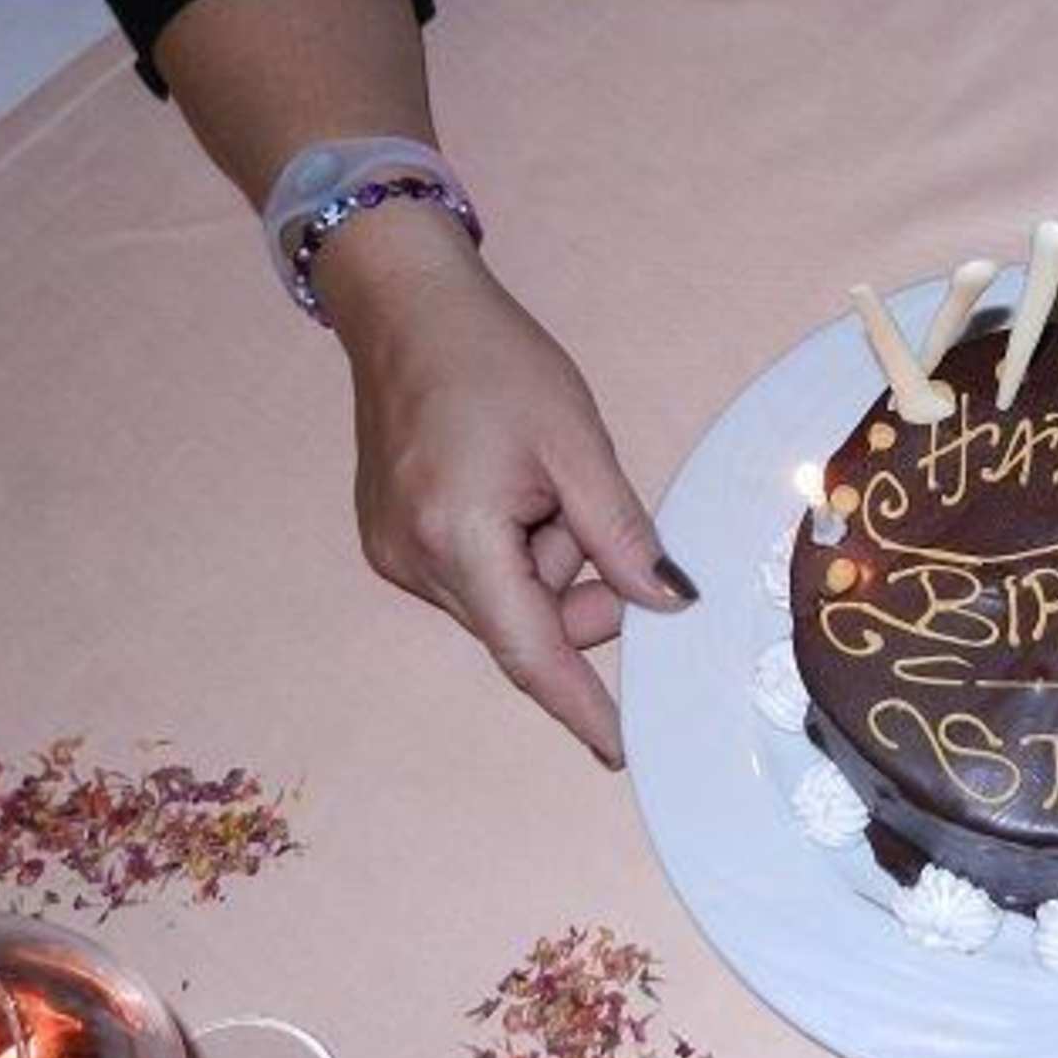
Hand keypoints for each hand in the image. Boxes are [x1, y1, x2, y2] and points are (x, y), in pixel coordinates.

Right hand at [318, 205, 694, 766]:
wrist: (407, 308)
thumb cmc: (496, 361)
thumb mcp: (577, 444)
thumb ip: (621, 534)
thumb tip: (666, 602)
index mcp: (457, 537)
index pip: (531, 653)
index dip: (580, 704)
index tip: (620, 749)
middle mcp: (411, 561)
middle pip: (523, 626)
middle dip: (576, 593)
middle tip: (593, 518)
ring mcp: (393, 554)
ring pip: (502, 602)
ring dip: (543, 563)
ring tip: (541, 482)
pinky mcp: (391, 540)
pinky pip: (474, 577)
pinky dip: (512, 551)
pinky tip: (512, 488)